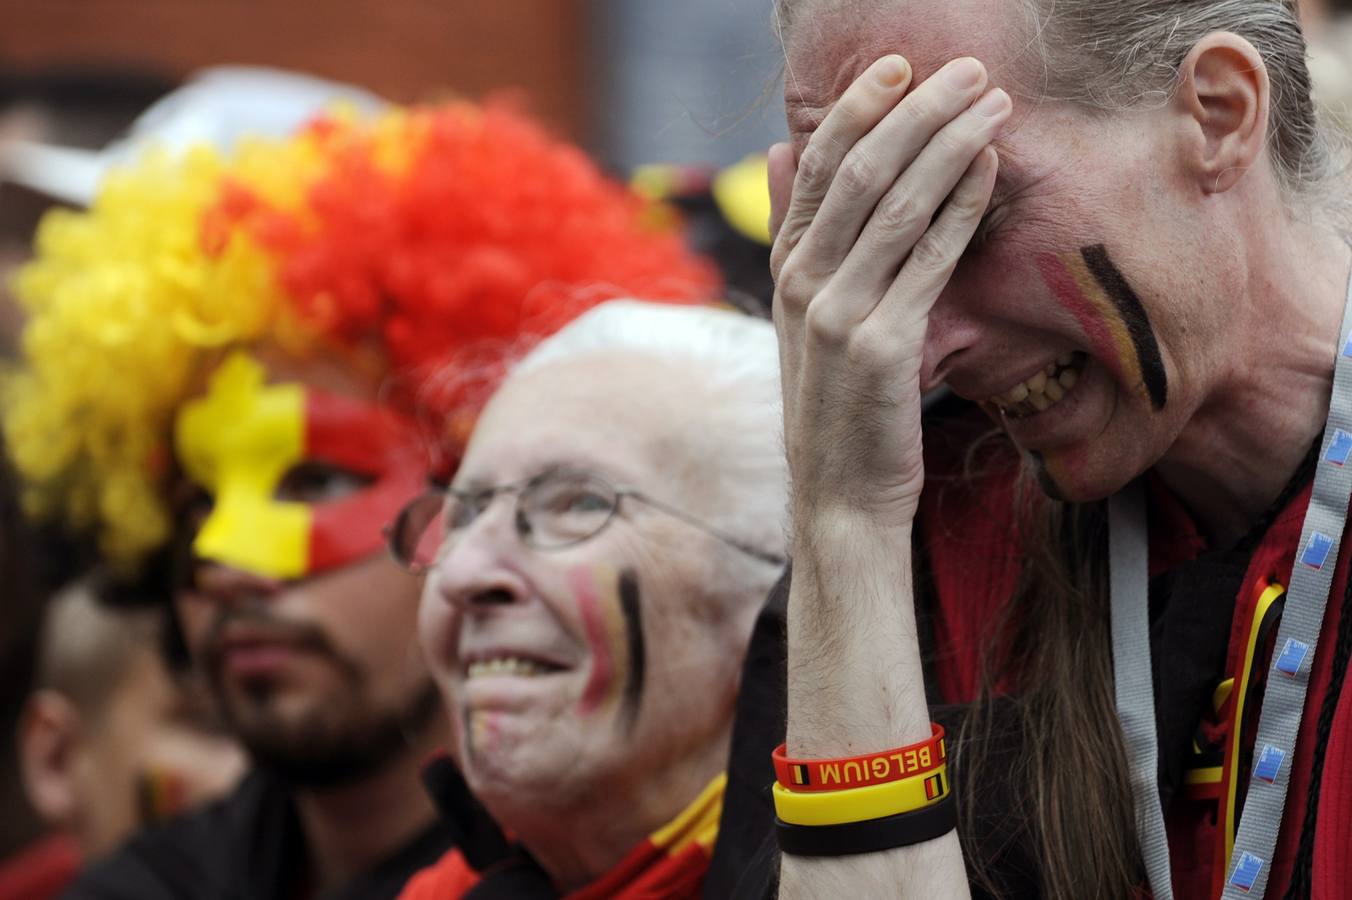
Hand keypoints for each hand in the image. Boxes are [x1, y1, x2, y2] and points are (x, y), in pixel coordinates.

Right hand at [770, 55, 1008, 528]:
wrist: (840, 493)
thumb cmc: (836, 401)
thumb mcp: (803, 314)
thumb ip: (796, 232)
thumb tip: (783, 153)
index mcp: (785, 268)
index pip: (817, 166)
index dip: (859, 109)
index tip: (902, 67)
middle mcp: (803, 284)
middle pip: (858, 172)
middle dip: (915, 111)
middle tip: (966, 69)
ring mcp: (837, 314)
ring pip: (896, 205)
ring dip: (949, 145)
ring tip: (992, 104)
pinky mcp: (881, 346)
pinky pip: (928, 259)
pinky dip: (961, 207)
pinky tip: (989, 170)